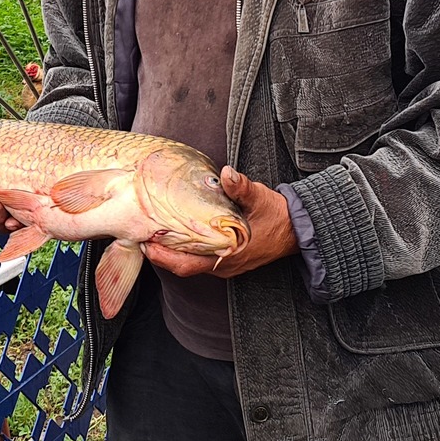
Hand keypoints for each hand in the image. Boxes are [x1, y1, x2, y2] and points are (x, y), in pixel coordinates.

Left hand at [144, 167, 299, 278]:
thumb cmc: (278, 216)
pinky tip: (175, 234)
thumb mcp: (259, 198)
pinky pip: (200, 260)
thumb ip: (241, 187)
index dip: (163, 257)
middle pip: (182, 266)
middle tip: (140, 236)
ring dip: (171, 252)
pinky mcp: (228, 260)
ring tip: (153, 233)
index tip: (146, 243)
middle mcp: (224, 265)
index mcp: (228, 254)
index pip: (187, 264)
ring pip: (190, 264)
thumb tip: (226, 174)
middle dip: (160, 254)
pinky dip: (184, 250)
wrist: (299, 230)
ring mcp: (225, 264)